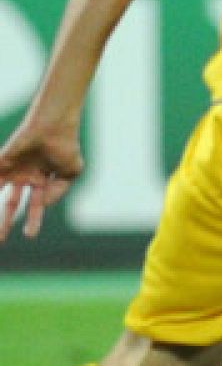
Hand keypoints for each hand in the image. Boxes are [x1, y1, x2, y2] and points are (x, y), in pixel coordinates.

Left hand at [0, 123, 82, 240]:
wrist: (55, 126)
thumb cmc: (66, 145)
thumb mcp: (70, 172)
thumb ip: (57, 191)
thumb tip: (45, 205)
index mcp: (42, 181)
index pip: (35, 206)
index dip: (33, 220)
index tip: (29, 236)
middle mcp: (25, 177)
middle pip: (12, 204)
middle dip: (5, 222)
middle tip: (0, 240)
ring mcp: (13, 170)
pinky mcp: (3, 161)